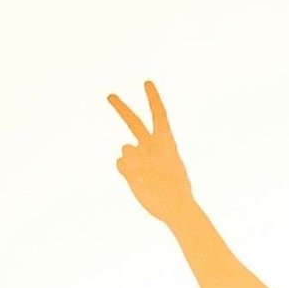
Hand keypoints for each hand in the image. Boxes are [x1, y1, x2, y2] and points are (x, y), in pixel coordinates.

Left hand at [109, 80, 194, 225]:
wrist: (176, 205)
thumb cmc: (178, 191)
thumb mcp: (173, 167)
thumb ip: (153, 154)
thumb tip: (127, 154)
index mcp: (167, 142)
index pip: (159, 114)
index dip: (153, 98)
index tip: (146, 82)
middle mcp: (150, 144)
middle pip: (133, 121)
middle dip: (120, 107)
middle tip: (110, 96)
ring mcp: (137, 155)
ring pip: (126, 151)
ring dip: (132, 160)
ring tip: (146, 176)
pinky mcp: (126, 167)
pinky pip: (120, 164)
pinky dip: (126, 171)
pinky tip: (138, 180)